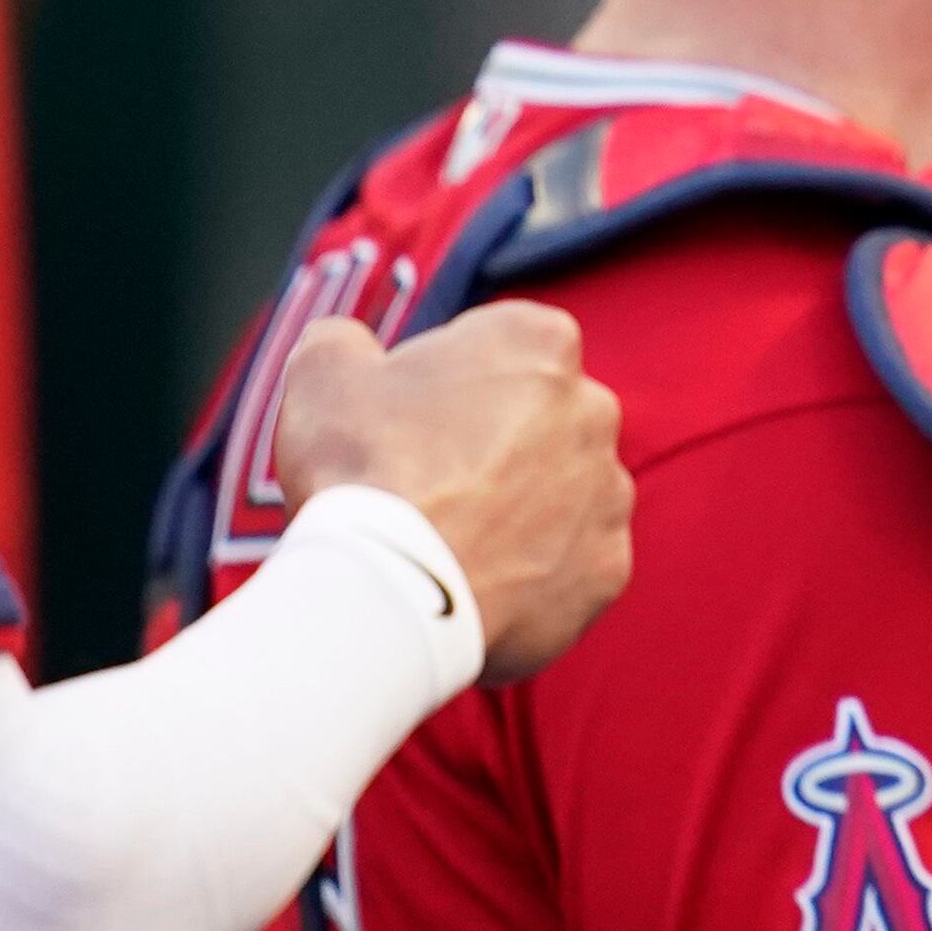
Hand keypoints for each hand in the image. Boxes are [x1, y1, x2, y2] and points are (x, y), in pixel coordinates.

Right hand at [271, 300, 634, 679]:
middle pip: (538, 420)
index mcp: (540, 343)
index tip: (407, 417)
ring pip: (560, 493)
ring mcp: (609, 494)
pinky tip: (477, 581)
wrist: (392, 589)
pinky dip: (532, 573)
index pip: (499, 347)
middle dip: (493, 443)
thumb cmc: (362, 468)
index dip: (446, 381)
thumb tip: (347, 344)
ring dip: (516, 508)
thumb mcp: (322, 370)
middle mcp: (595, 411)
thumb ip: (344, 340)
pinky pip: (569, 563)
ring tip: (447, 538)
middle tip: (424, 481)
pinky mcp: (607, 568)